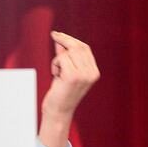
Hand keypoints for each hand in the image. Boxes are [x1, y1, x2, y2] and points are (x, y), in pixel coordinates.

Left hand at [38, 31, 99, 146]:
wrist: (58, 112)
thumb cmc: (60, 93)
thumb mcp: (64, 71)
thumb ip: (65, 56)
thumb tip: (60, 40)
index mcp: (93, 72)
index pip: (85, 48)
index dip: (71, 40)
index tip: (58, 34)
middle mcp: (92, 73)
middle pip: (78, 46)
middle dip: (64, 39)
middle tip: (53, 35)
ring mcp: (84, 75)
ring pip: (68, 53)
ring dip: (57, 60)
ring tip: (57, 73)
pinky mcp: (73, 76)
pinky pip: (61, 59)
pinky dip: (54, 64)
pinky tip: (56, 75)